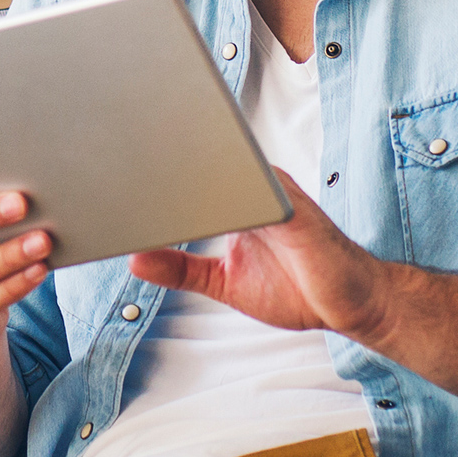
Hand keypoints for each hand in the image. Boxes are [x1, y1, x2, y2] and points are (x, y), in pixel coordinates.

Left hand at [126, 170, 389, 336]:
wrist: (352, 305)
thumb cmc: (297, 287)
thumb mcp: (223, 282)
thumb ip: (181, 269)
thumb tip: (133, 259)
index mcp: (239, 196)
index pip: (189, 174)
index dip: (151, 170)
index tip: (105, 166)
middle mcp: (256, 186)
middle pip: (201, 162)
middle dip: (158, 159)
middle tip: (106, 151)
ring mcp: (275, 193)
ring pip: (222, 169)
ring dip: (183, 167)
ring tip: (136, 164)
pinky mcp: (292, 210)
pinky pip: (253, 193)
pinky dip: (222, 192)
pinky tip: (189, 197)